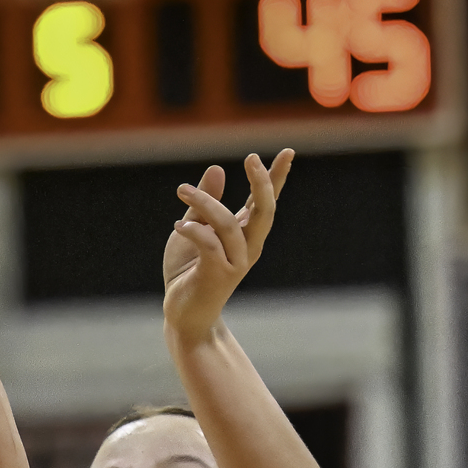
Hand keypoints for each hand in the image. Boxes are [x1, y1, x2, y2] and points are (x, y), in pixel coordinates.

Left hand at [162, 150, 294, 351]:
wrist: (184, 315)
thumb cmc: (189, 272)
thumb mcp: (193, 229)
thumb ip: (203, 204)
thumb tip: (217, 168)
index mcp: (244, 234)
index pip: (265, 202)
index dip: (277, 177)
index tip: (288, 152)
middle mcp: (247, 247)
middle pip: (264, 211)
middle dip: (262, 183)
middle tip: (252, 158)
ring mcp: (236, 263)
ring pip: (228, 224)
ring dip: (205, 202)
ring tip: (182, 190)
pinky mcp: (218, 276)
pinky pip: (210, 245)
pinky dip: (194, 231)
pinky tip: (178, 226)